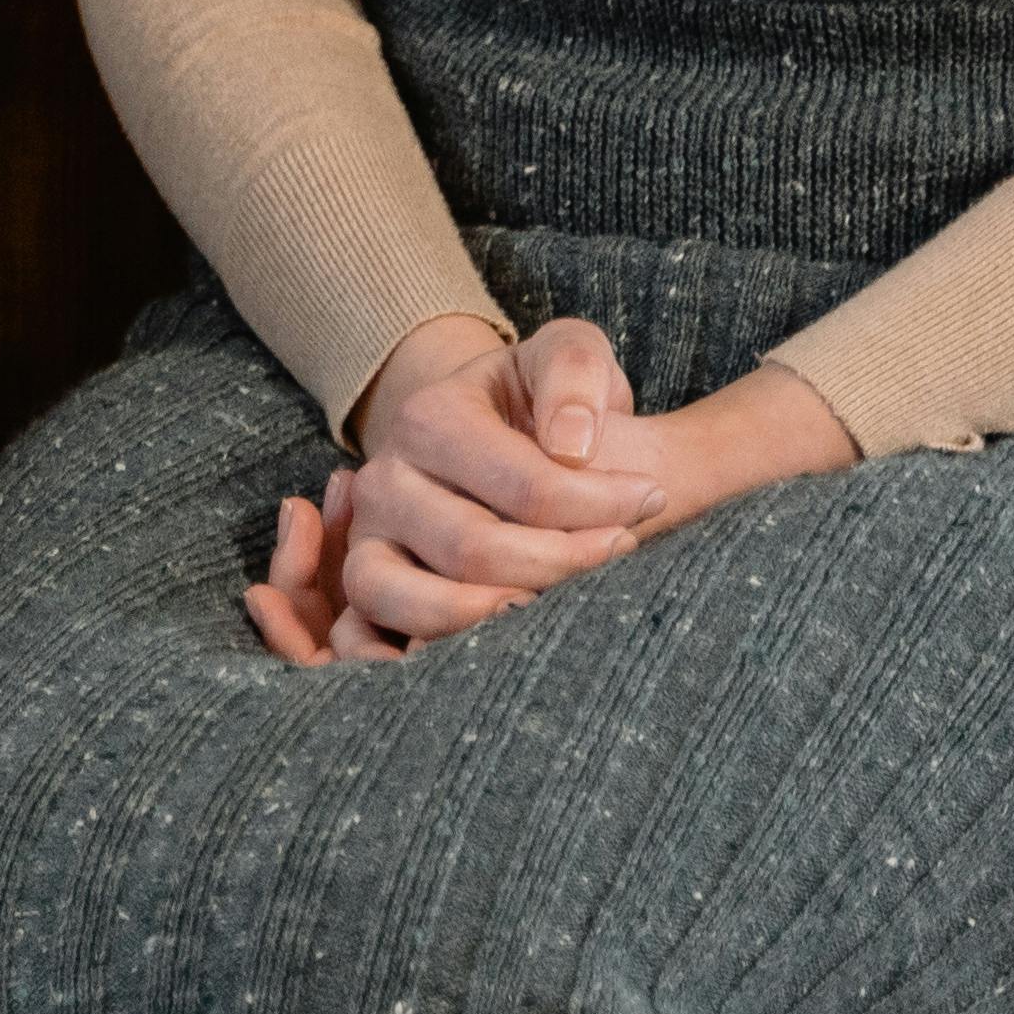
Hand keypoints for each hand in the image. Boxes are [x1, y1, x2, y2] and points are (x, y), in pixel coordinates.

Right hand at [243, 319, 857, 664]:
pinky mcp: (368, 588)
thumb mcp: (571, 355)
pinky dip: (405, 654)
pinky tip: (476, 658)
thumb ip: (575, 373)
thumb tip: (570, 444)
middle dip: (562, 563)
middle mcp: (384, 478)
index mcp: (428, 415)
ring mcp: (369, 538)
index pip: (523, 483)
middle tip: (623, 552)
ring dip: (477, 619)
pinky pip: (362, 637)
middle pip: (471, 547)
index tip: (650, 500)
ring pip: (395, 594)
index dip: (597, 505)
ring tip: (544, 613)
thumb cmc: (547, 401)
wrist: (510, 435)